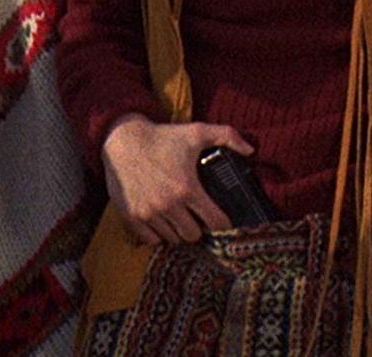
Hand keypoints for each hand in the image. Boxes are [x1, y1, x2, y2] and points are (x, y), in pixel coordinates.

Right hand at [101, 114, 252, 244]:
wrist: (121, 139)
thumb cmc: (161, 137)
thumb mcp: (196, 132)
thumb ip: (227, 136)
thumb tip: (251, 150)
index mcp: (187, 188)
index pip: (216, 223)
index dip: (222, 223)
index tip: (219, 218)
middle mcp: (168, 204)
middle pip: (193, 236)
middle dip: (197, 228)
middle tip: (195, 218)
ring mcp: (148, 212)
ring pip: (172, 239)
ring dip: (177, 231)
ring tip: (178, 219)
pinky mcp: (131, 215)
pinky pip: (150, 240)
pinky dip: (157, 234)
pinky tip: (160, 221)